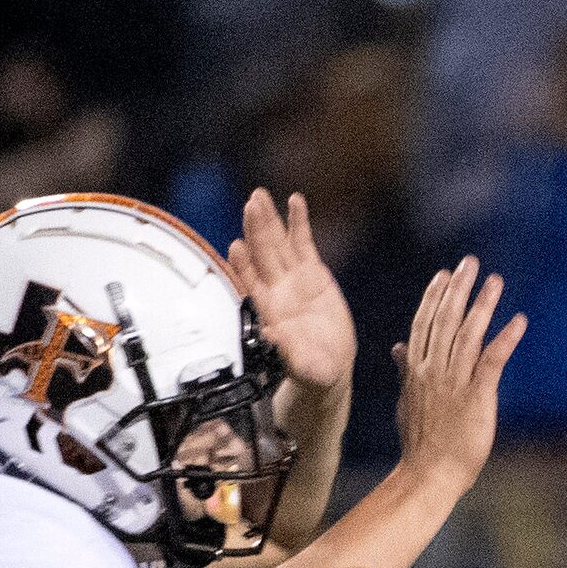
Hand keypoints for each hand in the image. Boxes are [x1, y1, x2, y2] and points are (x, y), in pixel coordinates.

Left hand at [232, 189, 355, 392]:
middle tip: (251, 204)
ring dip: (270, 220)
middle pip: (263, 254)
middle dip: (256, 229)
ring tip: (261, 197)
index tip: (237, 246)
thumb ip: (287, 351)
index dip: (243, 264)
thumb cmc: (311, 370)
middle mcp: (276, 289)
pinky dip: (299, 223)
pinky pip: (304, 243)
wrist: (329, 367)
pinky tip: (295, 202)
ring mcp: (293, 278)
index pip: (251, 282)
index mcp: (269, 311)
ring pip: (278, 244)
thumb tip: (271, 334)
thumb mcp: (303, 367)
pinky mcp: (313, 273)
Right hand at [392, 256, 523, 487]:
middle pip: (445, 321)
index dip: (435, 297)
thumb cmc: (420, 441)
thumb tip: (398, 347)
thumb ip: (405, 370)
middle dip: (458, 289)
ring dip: (482, 305)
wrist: (427, 475)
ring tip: (495, 281)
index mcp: (416, 370)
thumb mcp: (407, 399)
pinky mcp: (476, 398)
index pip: (424, 324)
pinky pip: (492, 362)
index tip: (444, 274)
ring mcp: (453, 383)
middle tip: (470, 262)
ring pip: (467, 335)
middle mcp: (432, 371)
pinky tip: (519, 320)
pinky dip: (506, 339)